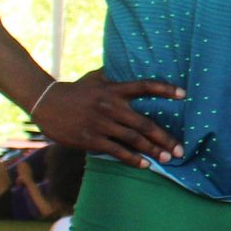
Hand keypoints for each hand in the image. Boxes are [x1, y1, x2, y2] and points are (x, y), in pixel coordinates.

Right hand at [35, 72, 184, 167]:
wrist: (45, 102)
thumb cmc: (74, 91)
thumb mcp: (95, 79)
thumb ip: (114, 76)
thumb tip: (127, 65)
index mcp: (113, 90)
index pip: (144, 86)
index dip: (165, 89)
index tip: (184, 95)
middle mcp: (110, 106)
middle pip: (144, 123)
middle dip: (165, 138)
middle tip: (180, 150)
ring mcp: (101, 123)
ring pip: (133, 139)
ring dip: (153, 150)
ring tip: (167, 159)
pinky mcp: (90, 138)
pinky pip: (116, 150)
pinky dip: (133, 159)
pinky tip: (145, 164)